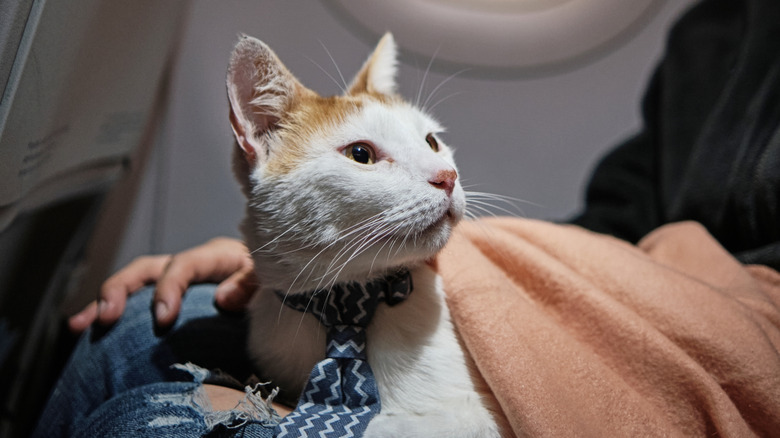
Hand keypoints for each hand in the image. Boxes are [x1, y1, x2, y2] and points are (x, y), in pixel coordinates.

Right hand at [68, 237, 256, 332]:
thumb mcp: (269, 278)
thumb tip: (222, 299)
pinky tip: (87, 332)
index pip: (184, 265)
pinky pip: (136, 302)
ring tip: (80, 325)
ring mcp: (174, 278)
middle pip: (147, 268)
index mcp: (215, 256)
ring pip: (134, 283)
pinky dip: (111, 313)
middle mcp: (188, 263)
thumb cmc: (271, 278)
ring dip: (105, 301)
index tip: (162, 318)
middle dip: (122, 289)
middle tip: (107, 316)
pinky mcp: (169, 295)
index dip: (169, 288)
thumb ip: (250, 285)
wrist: (272, 278)